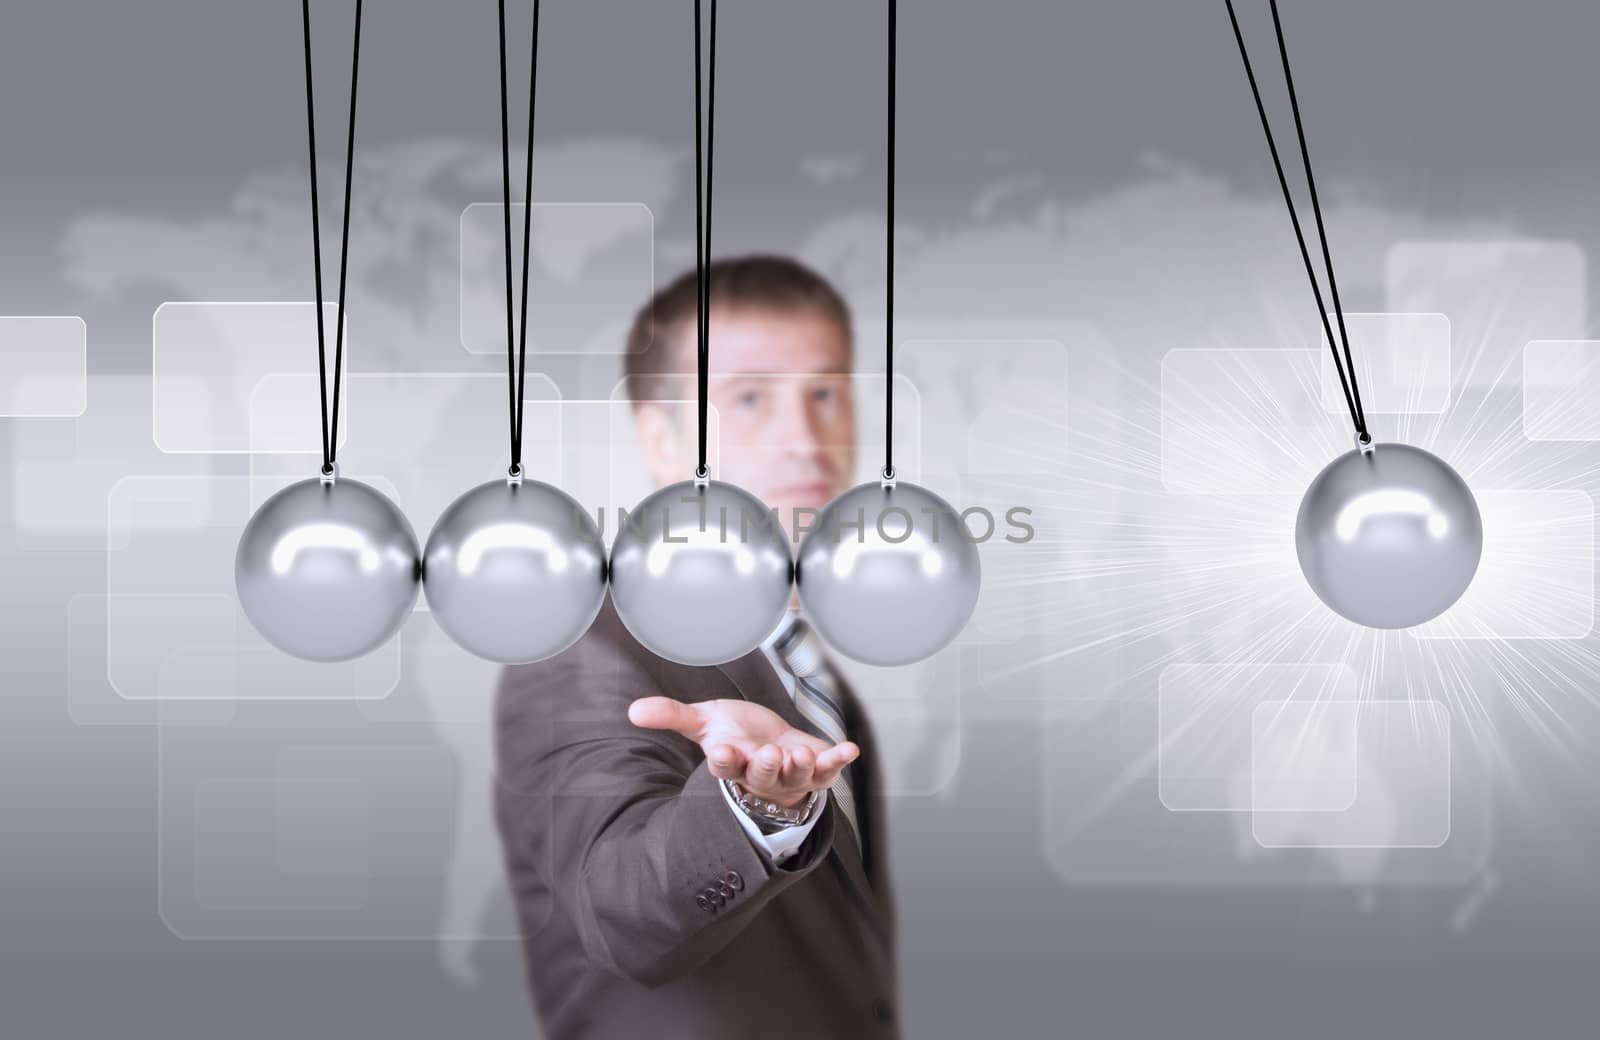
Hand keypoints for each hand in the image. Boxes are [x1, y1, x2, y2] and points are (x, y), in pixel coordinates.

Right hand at [628, 696, 858, 809]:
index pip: (725, 767)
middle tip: (769, 754)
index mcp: (731, 763)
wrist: (769, 744)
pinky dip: (838, 761)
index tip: (722, 750)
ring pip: (795, 777)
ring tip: (801, 754)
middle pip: (762, 776)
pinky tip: (848, 750)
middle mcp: (761, 775)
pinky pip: (828, 771)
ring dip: (800, 767)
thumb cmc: (736, 734)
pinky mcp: (816, 772)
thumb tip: (634, 710)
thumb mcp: (703, 720)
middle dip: (766, 766)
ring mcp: (790, 777)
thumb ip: (672, 715)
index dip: (724, 760)